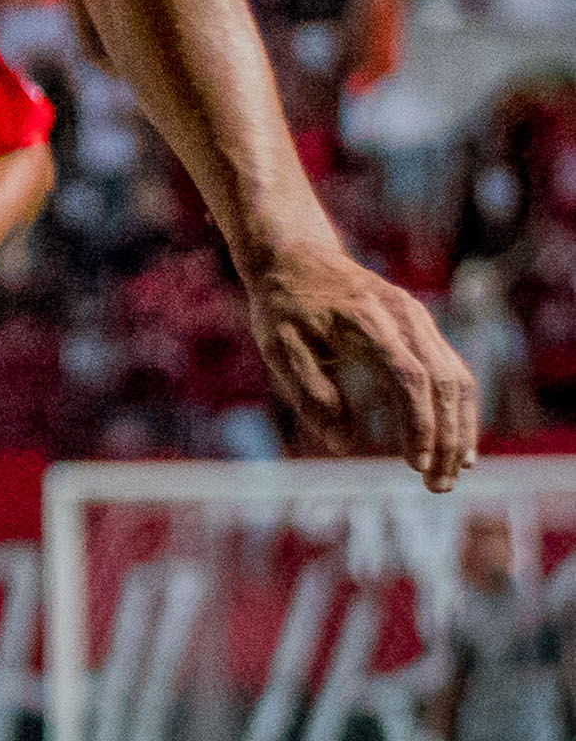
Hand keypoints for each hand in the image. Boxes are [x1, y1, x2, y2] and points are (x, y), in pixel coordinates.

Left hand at [244, 239, 477, 488]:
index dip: (418, 424)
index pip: (408, 378)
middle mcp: (404, 316)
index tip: (417, 465)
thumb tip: (342, 445)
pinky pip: (453, 368)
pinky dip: (459, 407)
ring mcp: (418, 318)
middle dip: (447, 437)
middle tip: (438, 485)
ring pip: (458, 377)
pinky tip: (457, 442)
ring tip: (454, 473)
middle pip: (444, 382)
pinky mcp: (421, 324)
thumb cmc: (281, 307)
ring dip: (460, 428)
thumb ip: (309, 392)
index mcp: (366, 322)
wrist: (295, 255)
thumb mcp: (279, 348)